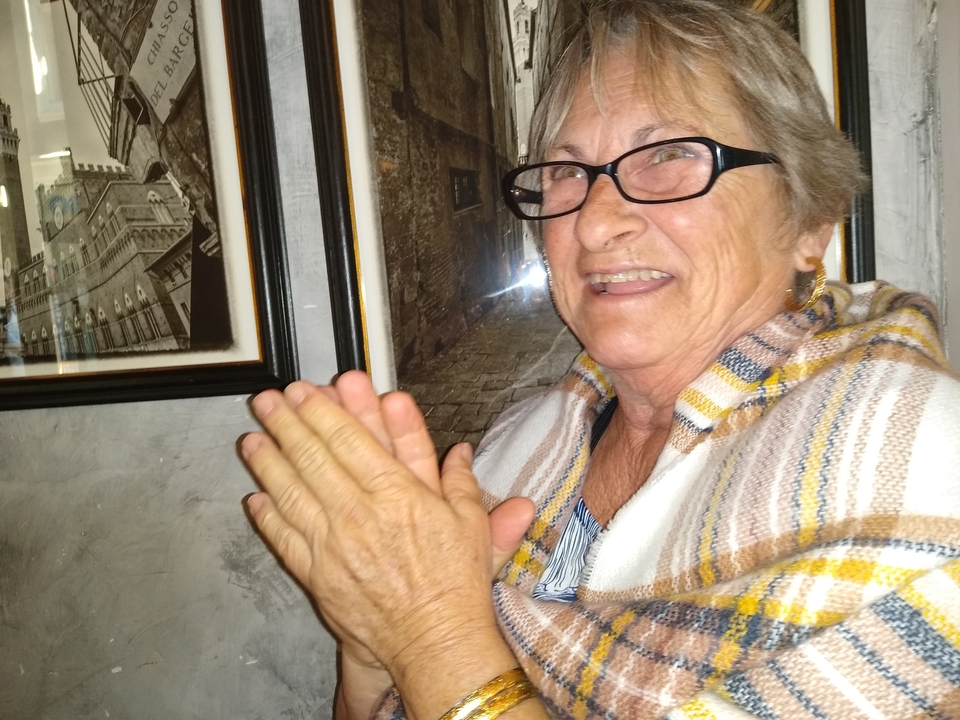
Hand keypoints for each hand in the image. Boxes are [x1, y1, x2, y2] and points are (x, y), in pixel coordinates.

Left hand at [242, 383, 504, 672]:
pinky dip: (267, 517)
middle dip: (287, 423)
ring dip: (268, 462)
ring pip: (290, 492)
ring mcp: (332, 545)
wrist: (434, 641)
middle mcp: (358, 513)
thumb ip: (460, 482)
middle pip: (313, 457)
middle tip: (269, 400)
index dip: (323, 410)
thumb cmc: (453, 585)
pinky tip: (256, 497)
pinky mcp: (317, 575)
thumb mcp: (469, 523)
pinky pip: (285, 539)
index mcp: (396, 493)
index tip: (306, 391)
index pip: (349, 439)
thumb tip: (458, 452)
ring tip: (252, 438)